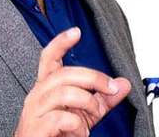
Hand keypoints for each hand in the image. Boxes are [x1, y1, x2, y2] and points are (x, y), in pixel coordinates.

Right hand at [13, 27, 131, 136]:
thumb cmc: (58, 133)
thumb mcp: (86, 114)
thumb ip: (104, 99)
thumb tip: (124, 84)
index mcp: (47, 87)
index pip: (49, 58)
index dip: (60, 43)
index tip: (76, 32)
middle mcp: (37, 95)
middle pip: (64, 73)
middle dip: (94, 78)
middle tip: (111, 89)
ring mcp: (34, 112)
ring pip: (64, 93)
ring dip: (87, 104)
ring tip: (90, 120)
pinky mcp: (35, 128)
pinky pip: (61, 118)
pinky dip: (77, 126)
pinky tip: (79, 133)